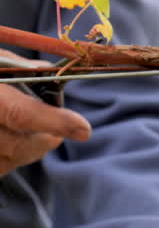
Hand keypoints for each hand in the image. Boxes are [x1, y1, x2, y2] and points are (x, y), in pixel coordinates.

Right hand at [0, 49, 90, 174]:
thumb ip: (14, 65)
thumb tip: (46, 71)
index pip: (20, 114)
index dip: (54, 122)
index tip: (83, 129)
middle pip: (18, 146)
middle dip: (48, 138)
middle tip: (62, 129)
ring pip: (7, 162)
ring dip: (29, 150)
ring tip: (39, 134)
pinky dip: (10, 158)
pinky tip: (11, 142)